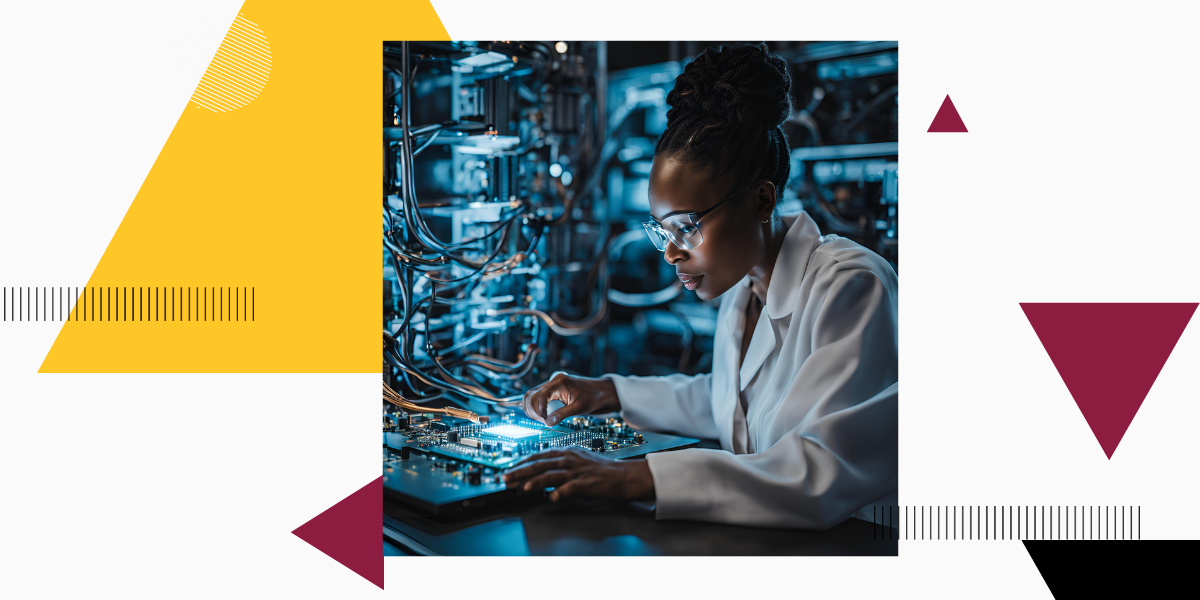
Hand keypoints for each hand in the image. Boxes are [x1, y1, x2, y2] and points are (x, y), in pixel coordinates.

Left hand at [502, 447, 654, 501]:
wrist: (625, 475)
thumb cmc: (602, 471)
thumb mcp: (579, 462)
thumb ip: (562, 467)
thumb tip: (544, 476)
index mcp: (567, 452)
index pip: (538, 456)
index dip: (522, 463)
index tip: (509, 469)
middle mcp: (569, 458)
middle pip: (539, 464)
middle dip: (520, 471)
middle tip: (505, 478)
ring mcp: (578, 470)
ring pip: (551, 474)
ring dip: (534, 481)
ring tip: (521, 487)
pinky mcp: (587, 482)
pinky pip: (570, 488)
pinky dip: (559, 493)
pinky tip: (550, 498)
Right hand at [522, 372, 619, 425]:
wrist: (599, 391)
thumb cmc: (591, 398)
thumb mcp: (578, 408)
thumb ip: (562, 414)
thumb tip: (548, 423)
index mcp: (560, 382)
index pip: (542, 394)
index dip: (540, 408)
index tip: (544, 419)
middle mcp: (554, 380)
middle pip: (534, 394)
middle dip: (534, 409)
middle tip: (543, 421)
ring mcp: (552, 383)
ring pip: (533, 395)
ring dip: (533, 408)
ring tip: (542, 419)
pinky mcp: (552, 388)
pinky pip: (539, 397)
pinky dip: (537, 406)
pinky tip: (543, 415)